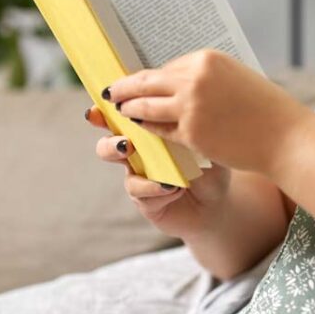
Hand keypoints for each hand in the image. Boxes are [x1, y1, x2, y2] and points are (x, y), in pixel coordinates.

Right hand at [86, 105, 232, 238]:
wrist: (217, 200)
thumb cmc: (209, 164)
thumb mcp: (203, 141)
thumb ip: (187, 127)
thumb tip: (178, 112)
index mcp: (148, 135)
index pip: (122, 121)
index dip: (104, 114)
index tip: (97, 110)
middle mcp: (140, 157)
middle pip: (109, 148)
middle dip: (111, 145)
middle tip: (126, 145)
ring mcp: (142, 181)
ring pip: (127, 178)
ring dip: (141, 175)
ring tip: (163, 178)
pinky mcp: (147, 203)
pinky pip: (144, 197)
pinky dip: (158, 191)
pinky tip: (175, 188)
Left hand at [103, 49, 311, 176]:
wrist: (285, 137)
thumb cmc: (266, 110)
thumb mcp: (236, 80)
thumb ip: (205, 79)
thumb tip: (175, 85)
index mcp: (207, 59)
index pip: (168, 66)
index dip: (151, 77)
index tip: (136, 81)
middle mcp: (195, 78)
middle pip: (147, 81)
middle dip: (125, 88)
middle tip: (110, 92)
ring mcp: (190, 106)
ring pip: (146, 106)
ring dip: (129, 109)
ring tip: (119, 111)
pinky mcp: (190, 132)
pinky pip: (159, 130)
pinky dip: (147, 129)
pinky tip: (140, 130)